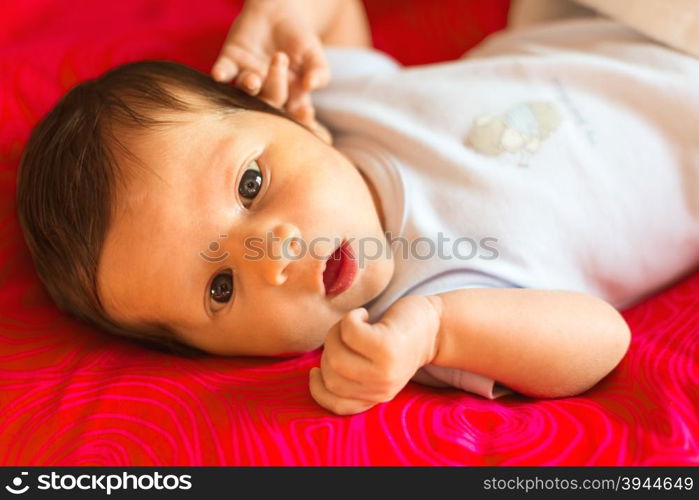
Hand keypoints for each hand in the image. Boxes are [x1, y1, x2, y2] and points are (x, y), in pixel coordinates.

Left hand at [211, 0, 330, 122]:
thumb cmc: (299, 38)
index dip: (299, 118)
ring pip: (246, 90)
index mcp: (290, 97)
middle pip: (270, 102)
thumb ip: (319, 72)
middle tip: (281, 60)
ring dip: (249, 85)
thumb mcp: (315, 54)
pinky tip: (219, 75)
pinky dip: (220, 74)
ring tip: (254, 78)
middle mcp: (267, 92)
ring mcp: (248, 78)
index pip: (295, 114)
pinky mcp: (230, 62)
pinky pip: (223, 72)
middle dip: (276, 88)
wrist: (278, 11)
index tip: (306, 112)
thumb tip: (312, 85)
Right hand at [309, 296, 441, 415]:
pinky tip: (363, 315)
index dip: (317, 388)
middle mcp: (381, 389)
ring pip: (334, 354)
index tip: (315, 370)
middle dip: (328, 349)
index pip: (336, 405)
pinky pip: (349, 331)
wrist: (435, 325)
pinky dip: (350, 318)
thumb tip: (316, 374)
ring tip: (353, 323)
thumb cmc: (398, 342)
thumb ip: (353, 378)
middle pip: (330, 374)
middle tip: (344, 334)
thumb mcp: (377, 368)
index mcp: (377, 397)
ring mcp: (384, 369)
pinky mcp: (386, 346)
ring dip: (336, 332)